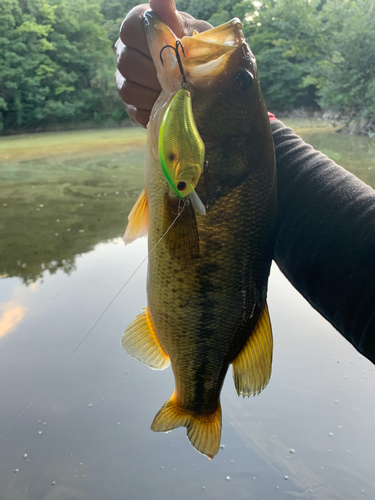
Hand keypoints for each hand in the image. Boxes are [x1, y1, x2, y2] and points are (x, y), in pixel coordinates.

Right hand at [115, 0, 211, 126]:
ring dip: (154, 94)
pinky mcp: (130, 104)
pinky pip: (134, 109)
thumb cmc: (196, 50)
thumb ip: (173, 17)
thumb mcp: (191, 31)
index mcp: (139, 25)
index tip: (172, 52)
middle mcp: (125, 49)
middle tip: (178, 79)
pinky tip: (168, 107)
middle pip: (126, 62)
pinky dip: (153, 110)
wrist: (202, 80)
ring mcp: (124, 78)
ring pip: (127, 88)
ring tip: (174, 94)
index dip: (150, 44)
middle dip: (155, 74)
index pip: (129, 30)